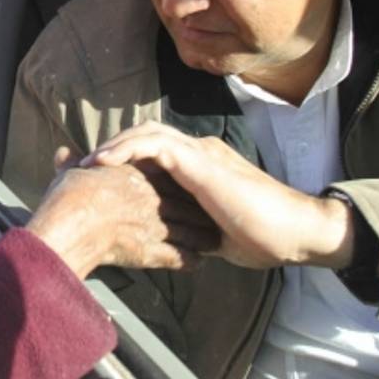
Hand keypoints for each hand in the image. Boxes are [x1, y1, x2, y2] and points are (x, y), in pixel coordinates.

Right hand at [26, 154, 219, 278]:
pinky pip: (180, 257)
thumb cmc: (69, 196)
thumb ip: (70, 163)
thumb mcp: (70, 172)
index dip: (181, 185)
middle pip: (188, 204)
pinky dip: (192, 260)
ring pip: (191, 231)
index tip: (189, 189)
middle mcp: (153, 200)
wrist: (71, 224)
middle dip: (202, 211)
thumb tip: (63, 153)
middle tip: (214, 216)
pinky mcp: (152, 252)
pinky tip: (198, 262)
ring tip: (214, 242)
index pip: (169, 179)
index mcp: (137, 177)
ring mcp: (155, 226)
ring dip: (204, 237)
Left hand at [81, 121, 353, 269]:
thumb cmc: (263, 237)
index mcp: (201, 167)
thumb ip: (190, 228)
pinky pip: (154, 145)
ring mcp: (201, 154)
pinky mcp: (201, 161)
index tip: (93, 177)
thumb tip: (169, 245)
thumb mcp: (212, 232)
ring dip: (113, 146)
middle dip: (111, 147)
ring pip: (146, 133)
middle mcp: (199, 153)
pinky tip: (104, 164)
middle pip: (145, 136)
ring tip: (86, 164)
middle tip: (81, 167)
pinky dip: (125, 150)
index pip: (154, 152)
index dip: (123, 159)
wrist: (297, 234)